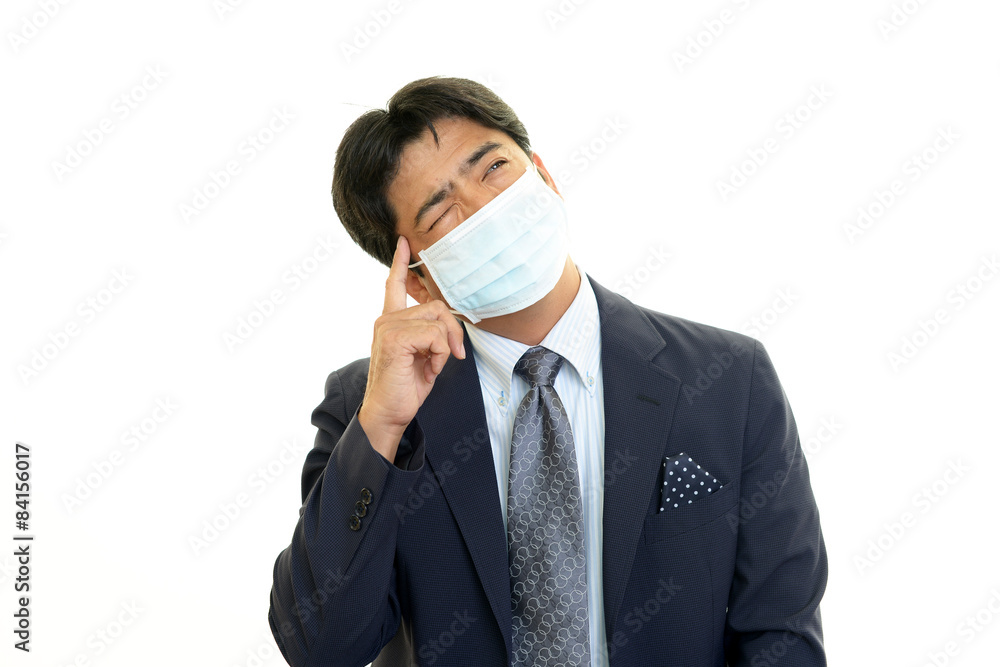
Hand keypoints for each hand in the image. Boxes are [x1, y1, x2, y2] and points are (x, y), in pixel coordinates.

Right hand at [358, 236, 465, 460]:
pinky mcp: (394, 339)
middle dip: (453, 332)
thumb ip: (430, 335)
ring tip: (434, 366)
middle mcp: (386, 320)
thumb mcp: (423, 356)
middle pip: (437, 306)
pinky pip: (434, 335)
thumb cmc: (404, 388)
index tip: (404, 243)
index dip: (400, 263)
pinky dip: (440, 354)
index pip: (394, 285)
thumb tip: (449, 324)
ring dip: (446, 346)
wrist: (388, 414)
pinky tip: (429, 369)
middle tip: (454, 355)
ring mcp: (388, 327)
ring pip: (438, 321)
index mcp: (391, 321)